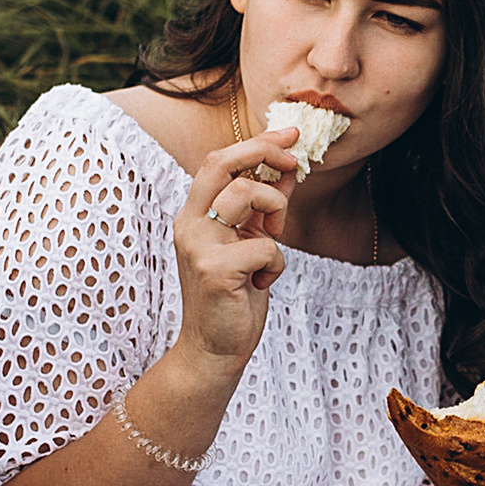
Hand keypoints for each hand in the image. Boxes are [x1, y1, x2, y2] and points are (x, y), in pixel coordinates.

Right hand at [172, 127, 300, 369]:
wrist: (214, 350)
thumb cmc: (234, 296)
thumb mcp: (251, 243)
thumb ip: (264, 209)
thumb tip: (289, 170)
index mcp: (194, 215)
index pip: (219, 161)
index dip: (257, 143)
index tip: (290, 135)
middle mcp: (189, 224)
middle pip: (222, 163)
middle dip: (263, 151)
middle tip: (295, 159)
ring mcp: (198, 246)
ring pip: (245, 194)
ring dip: (275, 209)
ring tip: (274, 237)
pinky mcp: (215, 271)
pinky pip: (264, 246)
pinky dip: (275, 263)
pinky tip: (262, 282)